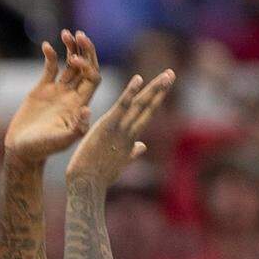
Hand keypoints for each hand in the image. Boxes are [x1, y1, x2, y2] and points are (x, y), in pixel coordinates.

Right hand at [4, 30, 100, 165]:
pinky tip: (46, 45)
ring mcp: (58, 92)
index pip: (92, 78)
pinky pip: (50, 68)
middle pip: (85, 67)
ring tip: (66, 33)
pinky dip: (50, 55)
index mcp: (79, 105)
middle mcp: (71, 95)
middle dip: (85, 50)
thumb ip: (76, 128)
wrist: (23, 151)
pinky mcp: (42, 90)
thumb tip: (87, 109)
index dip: (88, 65)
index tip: (74, 59)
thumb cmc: (42, 149)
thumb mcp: (61, 141)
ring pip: (70, 64)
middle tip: (79, 34)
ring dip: (70, 47)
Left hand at [66, 69, 175, 188]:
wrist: (87, 186)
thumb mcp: (118, 164)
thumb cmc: (98, 179)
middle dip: (160, 90)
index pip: (145, 116)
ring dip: (154, 88)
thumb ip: (131, 153)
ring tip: (167, 74)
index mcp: (130, 141)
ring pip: (140, 105)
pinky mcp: (107, 127)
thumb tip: (142, 147)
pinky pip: (121, 106)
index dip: (155, 101)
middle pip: (148, 108)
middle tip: (172, 73)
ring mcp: (120, 130)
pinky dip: (130, 92)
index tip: (163, 88)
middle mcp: (129, 134)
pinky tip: (139, 78)